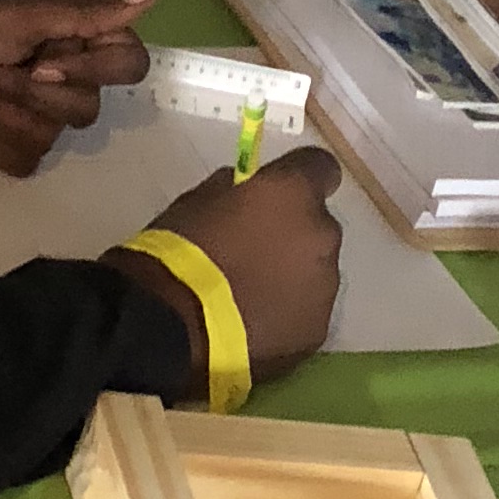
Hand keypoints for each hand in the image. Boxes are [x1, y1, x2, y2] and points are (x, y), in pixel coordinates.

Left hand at [0, 0, 159, 177]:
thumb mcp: (23, 11)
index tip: (45, 62)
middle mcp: (68, 73)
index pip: (129, 64)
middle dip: (19, 92)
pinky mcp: (9, 143)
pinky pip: (21, 159)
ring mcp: (39, 113)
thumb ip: (89, 11)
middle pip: (85, 109)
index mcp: (78, 32)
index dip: (91, 72)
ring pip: (49, 139)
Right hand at [101, 148, 342, 390]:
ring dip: (292, 275)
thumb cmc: (179, 252)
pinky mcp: (317, 331)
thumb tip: (245, 193)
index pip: (320, 167)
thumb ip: (236, 190)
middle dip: (293, 234)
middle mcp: (322, 235)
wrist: (173, 327)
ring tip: (252, 297)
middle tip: (255, 252)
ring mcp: (325, 287)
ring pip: (316, 272)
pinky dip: (288, 313)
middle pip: (318, 226)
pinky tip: (255, 324)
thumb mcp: (198, 200)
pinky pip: (308, 312)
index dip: (300, 179)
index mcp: (294, 193)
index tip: (277, 193)